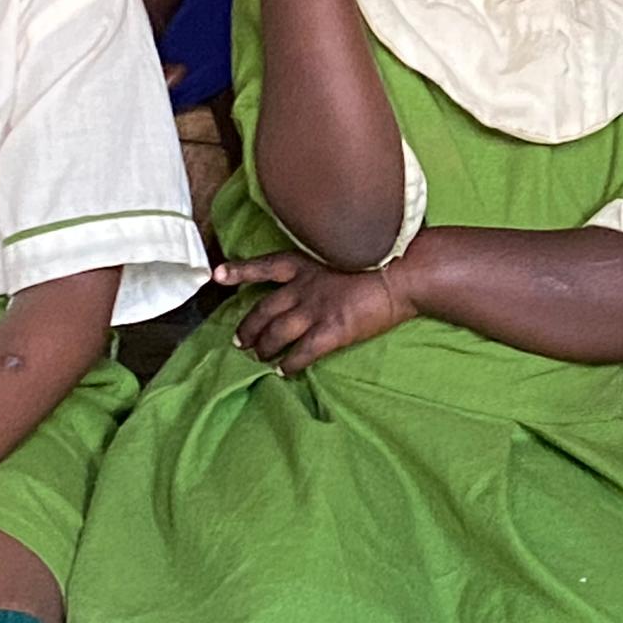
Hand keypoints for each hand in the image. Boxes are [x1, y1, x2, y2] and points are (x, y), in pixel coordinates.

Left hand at [218, 251, 412, 373]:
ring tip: (256, 358)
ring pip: (277, 333)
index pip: (265, 266)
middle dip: (248, 327)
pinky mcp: (331, 331)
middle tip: (239, 340)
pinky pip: (302, 353)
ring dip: (263, 348)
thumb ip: (326, 264)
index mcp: (307, 262)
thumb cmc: (382, 257)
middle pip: (264, 309)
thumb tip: (320, 274)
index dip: (240, 271)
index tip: (218, 275)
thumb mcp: (345, 250)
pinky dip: (290, 364)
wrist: (404, 272)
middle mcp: (304, 286)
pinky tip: (284, 371)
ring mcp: (316, 309)